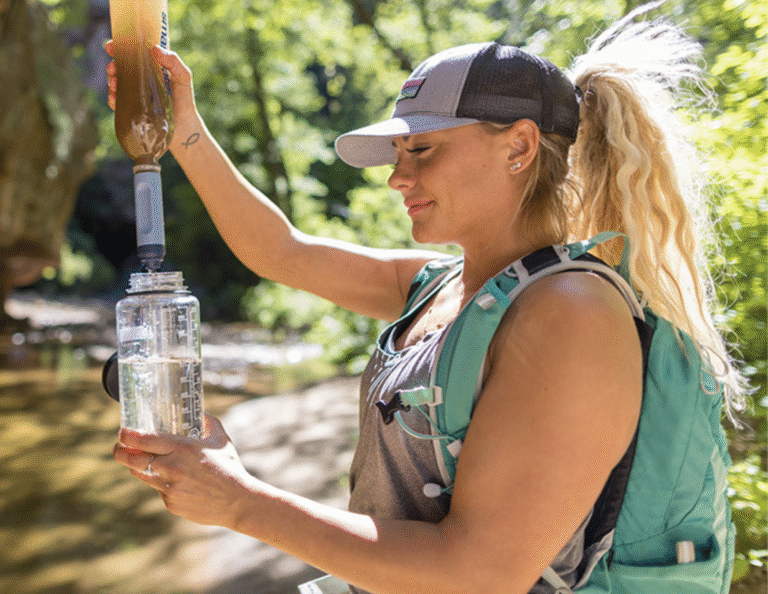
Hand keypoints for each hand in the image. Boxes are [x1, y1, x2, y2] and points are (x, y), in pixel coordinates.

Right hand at [105, 40, 198, 140]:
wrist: (183, 128)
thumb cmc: (184, 100)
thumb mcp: (183, 78)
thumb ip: (173, 62)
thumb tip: (154, 49)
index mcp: (151, 67)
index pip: (133, 52)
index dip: (120, 47)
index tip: (111, 46)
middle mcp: (140, 79)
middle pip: (120, 67)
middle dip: (112, 65)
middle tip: (113, 68)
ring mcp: (134, 94)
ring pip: (115, 82)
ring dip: (111, 80)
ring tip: (115, 84)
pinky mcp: (131, 109)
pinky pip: (117, 102)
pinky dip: (113, 99)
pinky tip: (115, 99)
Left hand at [113, 414, 256, 528]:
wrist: (237, 501)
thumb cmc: (229, 467)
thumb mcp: (220, 439)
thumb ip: (207, 422)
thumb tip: (198, 411)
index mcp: (182, 448)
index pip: (143, 440)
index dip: (127, 436)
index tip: (122, 432)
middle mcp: (171, 468)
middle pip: (132, 460)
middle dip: (120, 452)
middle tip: (119, 447)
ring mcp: (169, 488)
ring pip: (141, 475)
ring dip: (138, 467)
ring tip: (143, 461)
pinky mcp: (171, 503)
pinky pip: (158, 490)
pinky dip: (162, 483)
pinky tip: (177, 481)